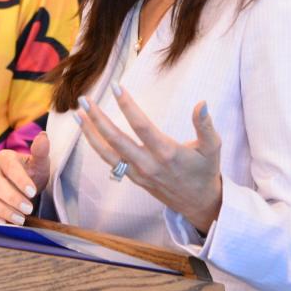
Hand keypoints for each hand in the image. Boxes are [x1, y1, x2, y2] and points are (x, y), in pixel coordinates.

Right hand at [0, 131, 50, 224]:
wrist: (23, 187)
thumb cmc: (32, 173)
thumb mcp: (40, 163)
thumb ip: (41, 151)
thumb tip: (43, 136)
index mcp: (4, 157)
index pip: (9, 166)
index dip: (20, 179)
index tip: (33, 192)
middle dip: (12, 198)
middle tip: (28, 209)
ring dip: (3, 210)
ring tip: (20, 219)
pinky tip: (3, 224)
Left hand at [77, 87, 221, 233]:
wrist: (199, 204)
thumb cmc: (205, 171)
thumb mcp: (213, 148)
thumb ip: (206, 126)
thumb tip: (202, 104)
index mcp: (167, 153)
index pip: (141, 126)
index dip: (127, 105)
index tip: (115, 86)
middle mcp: (148, 164)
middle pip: (116, 140)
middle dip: (97, 119)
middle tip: (83, 100)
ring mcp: (138, 173)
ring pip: (107, 154)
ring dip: (90, 134)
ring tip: (77, 115)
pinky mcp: (134, 179)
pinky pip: (111, 162)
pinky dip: (97, 146)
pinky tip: (88, 132)